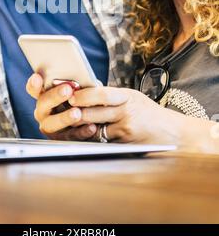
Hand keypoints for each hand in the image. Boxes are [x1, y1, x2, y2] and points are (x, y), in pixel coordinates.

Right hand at [26, 74, 96, 140]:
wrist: (93, 121)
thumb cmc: (82, 100)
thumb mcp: (80, 90)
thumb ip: (77, 84)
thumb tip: (82, 77)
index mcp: (44, 96)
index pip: (34, 89)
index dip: (34, 84)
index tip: (38, 77)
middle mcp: (43, 112)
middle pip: (43, 104)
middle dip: (55, 96)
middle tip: (67, 90)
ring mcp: (50, 127)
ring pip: (52, 124)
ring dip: (64, 118)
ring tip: (77, 113)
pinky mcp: (62, 140)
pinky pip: (70, 136)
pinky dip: (81, 132)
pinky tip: (90, 127)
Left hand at [68, 86, 184, 144]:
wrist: (173, 133)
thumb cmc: (149, 113)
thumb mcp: (133, 98)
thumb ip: (112, 97)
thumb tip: (86, 91)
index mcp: (127, 96)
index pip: (101, 93)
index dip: (84, 95)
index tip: (71, 95)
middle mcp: (126, 112)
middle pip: (94, 112)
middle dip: (75, 113)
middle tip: (62, 111)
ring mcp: (125, 130)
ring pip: (95, 129)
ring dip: (81, 127)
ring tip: (68, 123)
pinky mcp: (124, 144)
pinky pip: (103, 141)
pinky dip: (92, 139)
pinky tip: (84, 137)